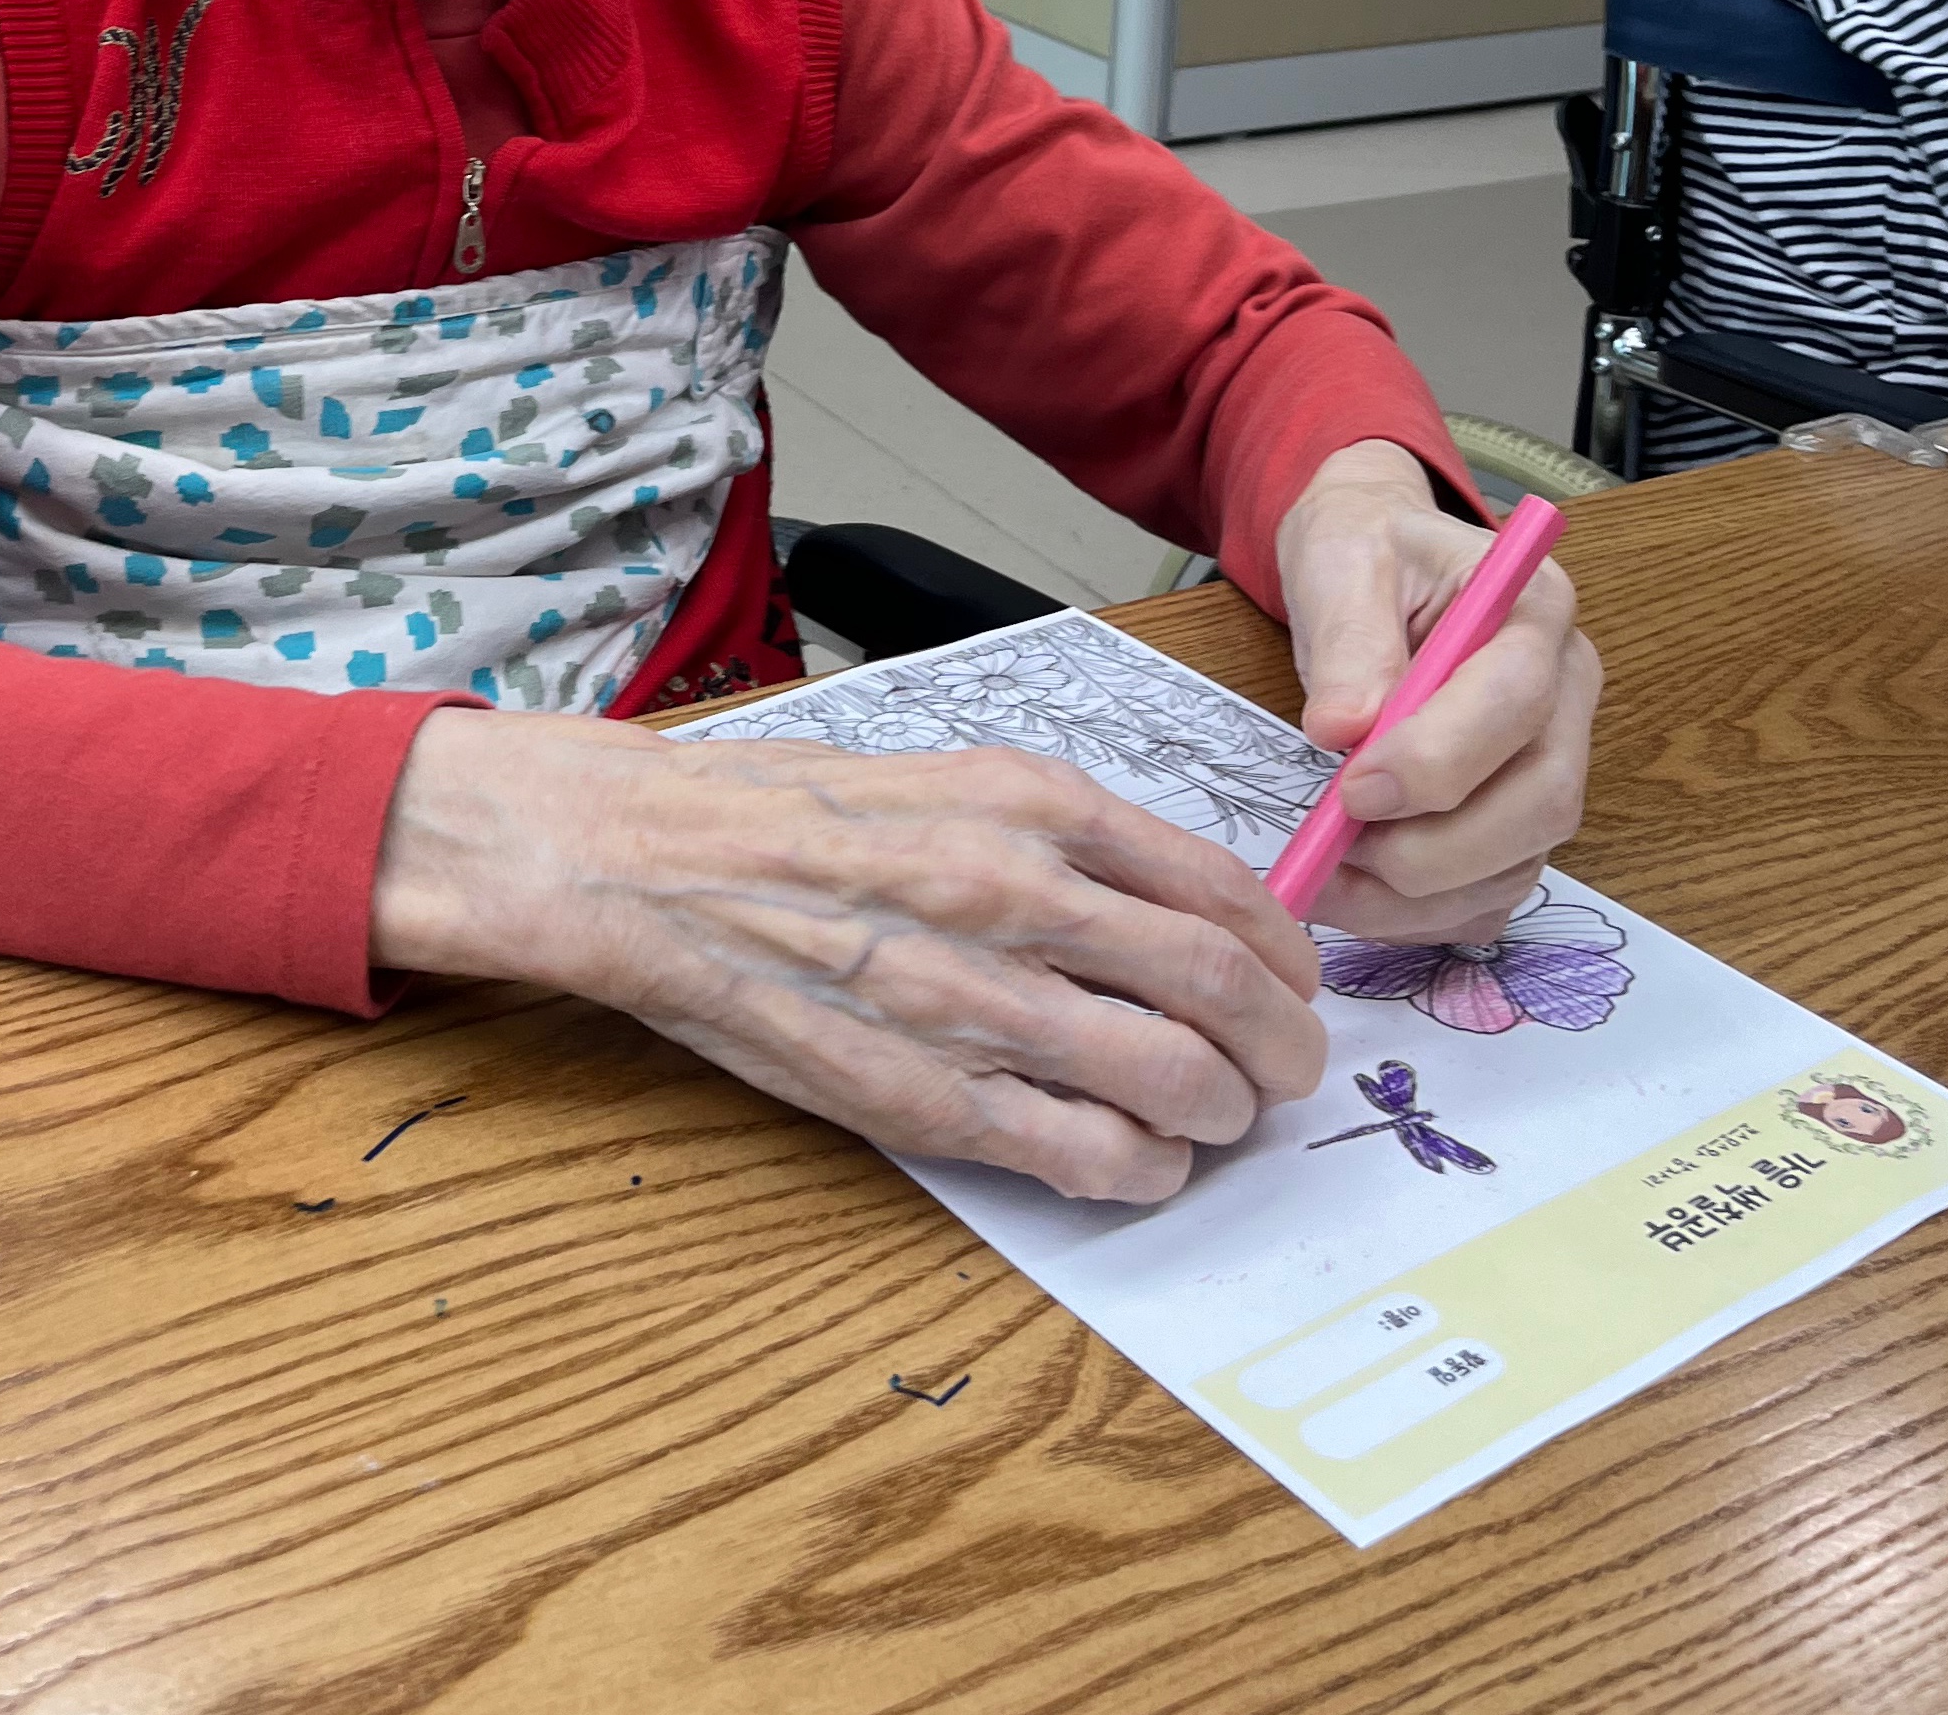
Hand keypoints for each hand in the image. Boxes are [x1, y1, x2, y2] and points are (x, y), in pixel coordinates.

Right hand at [370, 708, 1325, 1203]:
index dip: (1285, 953)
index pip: (1220, 888)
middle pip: (1220, 988)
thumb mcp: (947, 775)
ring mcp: (973, 1002)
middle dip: (1283, 1044)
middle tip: (1290, 1069)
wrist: (652, 863)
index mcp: (1031, 803)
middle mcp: (1018, 894)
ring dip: (1224, 1114)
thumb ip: (1063, 834)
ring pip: (1172, 1080)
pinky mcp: (924, 1096)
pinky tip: (1142, 1166)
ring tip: (1220, 1120)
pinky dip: (1143, 1173)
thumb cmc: (793, 815)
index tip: (1296, 981)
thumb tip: (1179, 901)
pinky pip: (1083, 1155)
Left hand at [1273, 440, 1597, 944]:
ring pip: (1522, 860)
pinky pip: (1495, 891)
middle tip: (1337, 852)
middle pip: (1543, 799)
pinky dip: (1427, 914)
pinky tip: (1360, 897)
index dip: (1439, 759)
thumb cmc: (1363, 553)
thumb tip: (1343, 730)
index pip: (1516, 701)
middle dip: (1436, 849)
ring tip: (1330, 879)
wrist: (1372, 564)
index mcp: (1535, 606)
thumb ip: (1347, 638)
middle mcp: (1566, 688)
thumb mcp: (1339, 562)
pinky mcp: (1521, 813)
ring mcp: (1553, 757)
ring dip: (1421, 894)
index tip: (1351, 789)